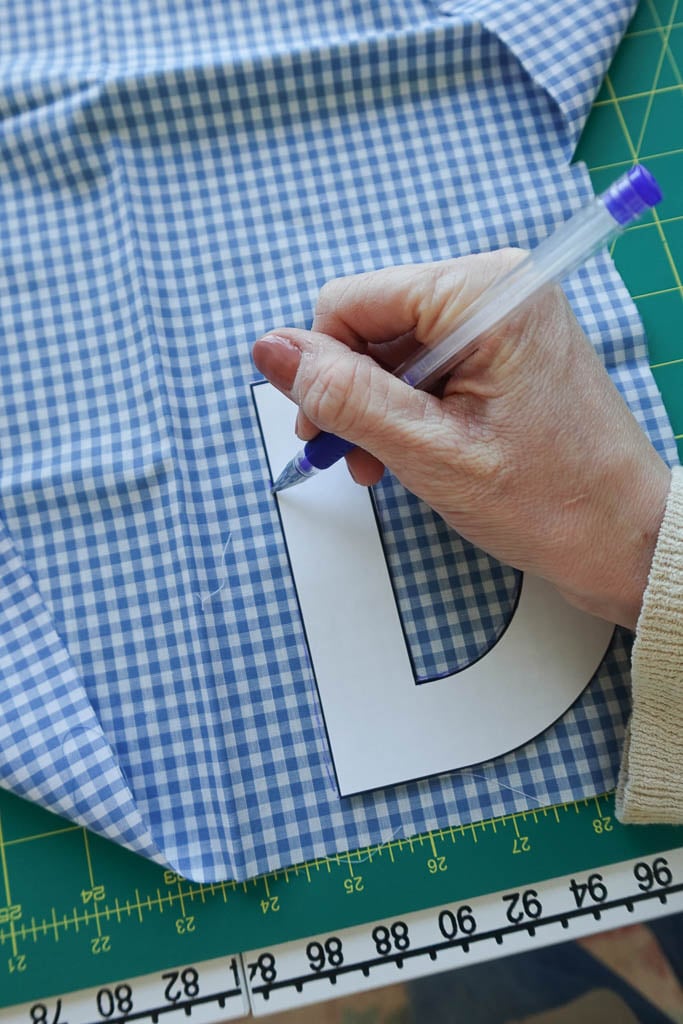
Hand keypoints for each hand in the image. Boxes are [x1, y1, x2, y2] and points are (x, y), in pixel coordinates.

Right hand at [252, 251, 670, 628]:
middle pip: (373, 322)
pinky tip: (409, 453)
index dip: (321, 367)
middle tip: (352, 457)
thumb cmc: (551, 502)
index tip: (321, 430)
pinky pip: (431, 365)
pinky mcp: (507, 350)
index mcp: (483, 292)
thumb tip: (270, 350)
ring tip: (384, 466)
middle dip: (351, 393)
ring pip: (396, 348)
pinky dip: (408, 409)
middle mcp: (496, 289)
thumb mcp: (429, 451)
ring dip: (376, 408)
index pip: (351, 301)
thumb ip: (344, 396)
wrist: (626, 540)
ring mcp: (505, 319)